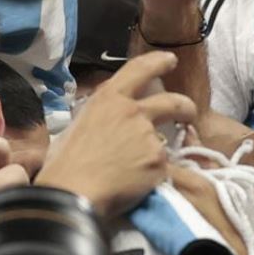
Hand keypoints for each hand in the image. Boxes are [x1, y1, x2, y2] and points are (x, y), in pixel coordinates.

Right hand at [37, 52, 194, 217]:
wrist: (73, 193)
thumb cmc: (65, 162)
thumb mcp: (80, 124)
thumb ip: (102, 115)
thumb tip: (110, 121)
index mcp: (110, 98)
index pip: (140, 69)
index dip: (158, 62)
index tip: (171, 60)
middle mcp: (134, 112)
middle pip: (173, 102)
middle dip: (186, 107)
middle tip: (188, 113)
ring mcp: (149, 137)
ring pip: (163, 142)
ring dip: (156, 152)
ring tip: (139, 169)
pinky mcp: (158, 163)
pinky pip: (161, 168)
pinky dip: (153, 176)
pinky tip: (135, 186)